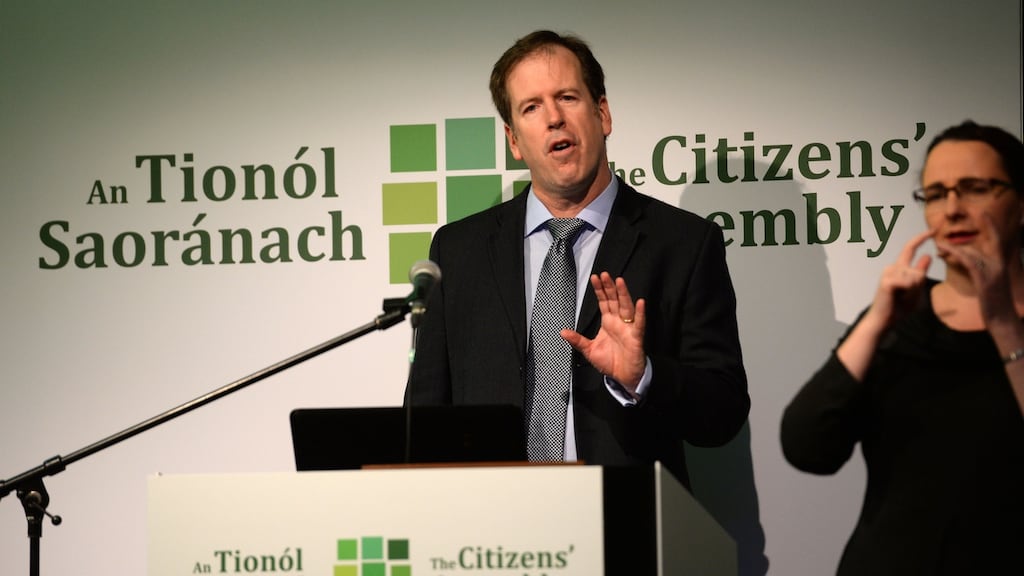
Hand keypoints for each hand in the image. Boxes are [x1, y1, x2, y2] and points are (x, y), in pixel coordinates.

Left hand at [561, 272, 646, 392]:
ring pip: (626, 307)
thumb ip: (577, 340)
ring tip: (619, 281)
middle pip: (614, 300)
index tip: (595, 278)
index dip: (600, 290)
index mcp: (608, 322)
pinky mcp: (636, 337)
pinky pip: (639, 324)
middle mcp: (618, 322)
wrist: (623, 377)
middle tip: (604, 274)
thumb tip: (562, 332)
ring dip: (623, 294)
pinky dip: (640, 313)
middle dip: (609, 287)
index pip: (604, 302)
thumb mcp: (589, 350)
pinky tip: (640, 303)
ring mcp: (628, 328)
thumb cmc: (610, 362)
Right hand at [837, 228, 933, 379]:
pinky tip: (896, 298)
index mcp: (898, 267)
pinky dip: (908, 294)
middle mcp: (892, 267)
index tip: (934, 229)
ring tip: (900, 299)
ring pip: (915, 278)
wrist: (883, 320)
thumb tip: (928, 256)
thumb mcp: (914, 289)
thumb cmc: (898, 306)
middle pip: (918, 272)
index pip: (911, 248)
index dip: (922, 238)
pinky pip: (909, 284)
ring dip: (913, 292)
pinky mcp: (887, 282)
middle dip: (918, 287)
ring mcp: (888, 273)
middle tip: (905, 298)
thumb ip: (920, 273)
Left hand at [935, 211, 1015, 324]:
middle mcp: (999, 263)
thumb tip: (970, 259)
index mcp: (1001, 263)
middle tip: (960, 219)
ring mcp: (994, 271)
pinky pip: (969, 261)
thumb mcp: (989, 283)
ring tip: (938, 243)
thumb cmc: (994, 304)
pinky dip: (956, 253)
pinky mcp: (985, 279)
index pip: (997, 239)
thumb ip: (982, 269)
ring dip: (954, 246)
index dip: (991, 224)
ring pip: (973, 251)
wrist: (1002, 320)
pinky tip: (943, 250)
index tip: (983, 212)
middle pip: (985, 241)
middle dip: (975, 230)